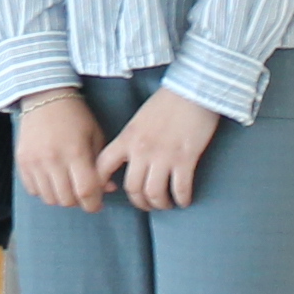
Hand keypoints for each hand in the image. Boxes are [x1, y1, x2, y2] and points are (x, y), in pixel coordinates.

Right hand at [15, 90, 108, 211]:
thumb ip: (101, 165)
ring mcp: (35, 161)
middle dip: (79, 202)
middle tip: (83, 194)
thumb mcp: (95, 136)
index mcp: (75, 152)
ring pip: (50, 199)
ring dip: (61, 198)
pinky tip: (52, 180)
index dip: (93, 204)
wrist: (45, 98)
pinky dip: (44, 191)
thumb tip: (107, 189)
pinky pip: (33, 191)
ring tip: (67, 187)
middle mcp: (53, 159)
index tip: (97, 203)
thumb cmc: (75, 116)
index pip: (85, 191)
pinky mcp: (22, 162)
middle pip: (67, 200)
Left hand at [100, 90, 224, 211]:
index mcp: (127, 138)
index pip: (103, 166)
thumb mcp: (139, 119)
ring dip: (160, 204)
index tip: (109, 191)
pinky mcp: (185, 159)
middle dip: (139, 201)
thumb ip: (132, 139)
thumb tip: (131, 158)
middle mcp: (141, 150)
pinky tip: (184, 200)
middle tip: (147, 204)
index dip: (101, 183)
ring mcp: (163, 156)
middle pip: (132, 188)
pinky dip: (182, 199)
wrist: (193, 89)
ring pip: (154, 193)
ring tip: (166, 204)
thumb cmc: (167, 101)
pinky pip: (180, 189)